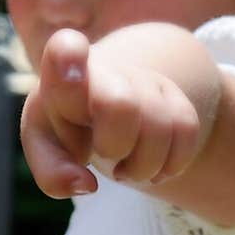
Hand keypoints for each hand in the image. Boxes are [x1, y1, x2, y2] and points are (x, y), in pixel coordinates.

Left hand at [20, 27, 206, 199]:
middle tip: (104, 154)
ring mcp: (145, 80)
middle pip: (122, 104)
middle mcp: (107, 69)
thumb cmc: (69, 127)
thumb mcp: (47, 147)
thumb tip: (85, 185)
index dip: (69, 58)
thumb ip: (52, 172)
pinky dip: (171, 165)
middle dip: (114, 145)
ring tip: (126, 170)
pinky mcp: (176, 97)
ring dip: (143, 167)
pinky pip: (187, 131)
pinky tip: (153, 169)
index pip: (65, 48)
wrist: (106, 106)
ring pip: (160, 126)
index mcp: (61, 74)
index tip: (71, 74)